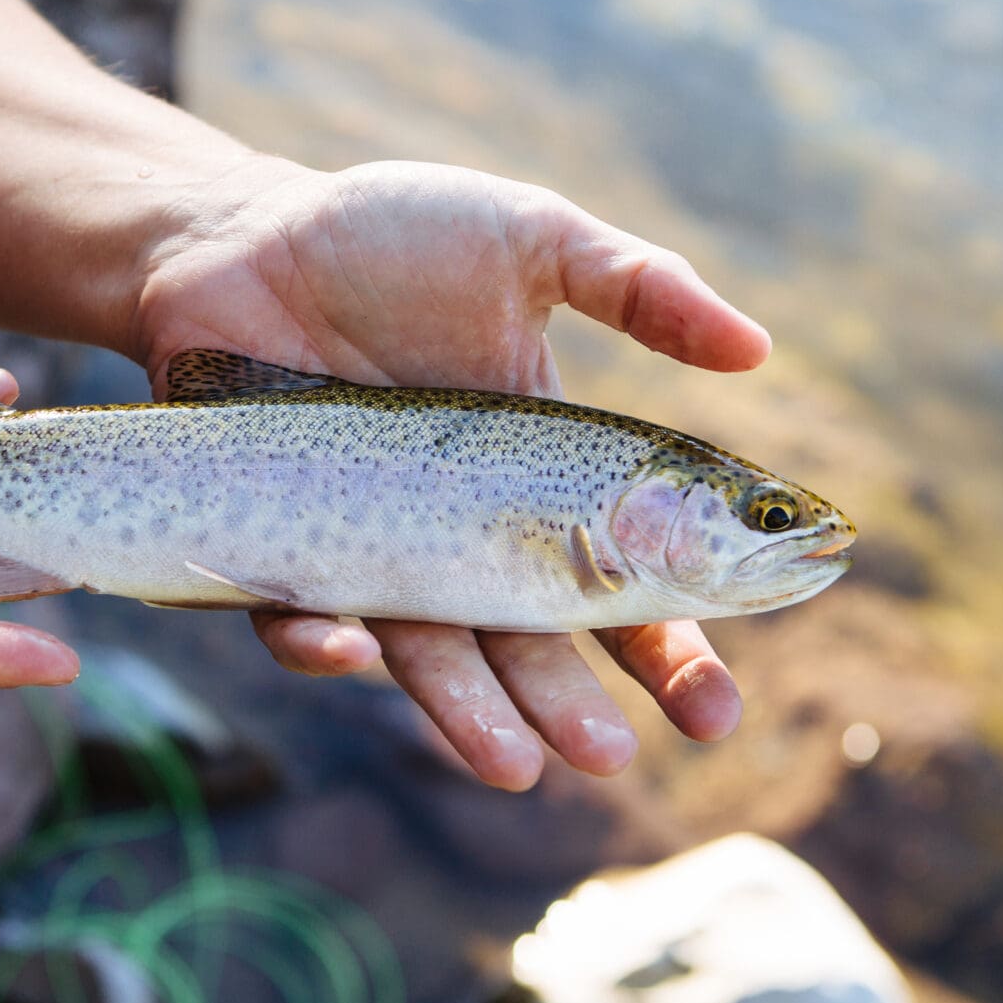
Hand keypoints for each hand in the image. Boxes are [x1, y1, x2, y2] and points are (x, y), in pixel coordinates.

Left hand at [136, 159, 771, 788]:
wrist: (243, 237)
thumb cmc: (389, 237)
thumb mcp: (530, 239)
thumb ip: (639, 287)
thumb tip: (760, 353)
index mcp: (543, 473)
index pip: (626, 579)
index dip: (673, 648)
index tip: (714, 711)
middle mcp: (466, 530)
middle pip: (531, 641)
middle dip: (572, 704)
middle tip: (608, 756)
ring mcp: (375, 544)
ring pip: (430, 651)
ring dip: (469, 712)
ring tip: (513, 765)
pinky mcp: (284, 545)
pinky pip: (301, 612)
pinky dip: (321, 639)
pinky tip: (348, 650)